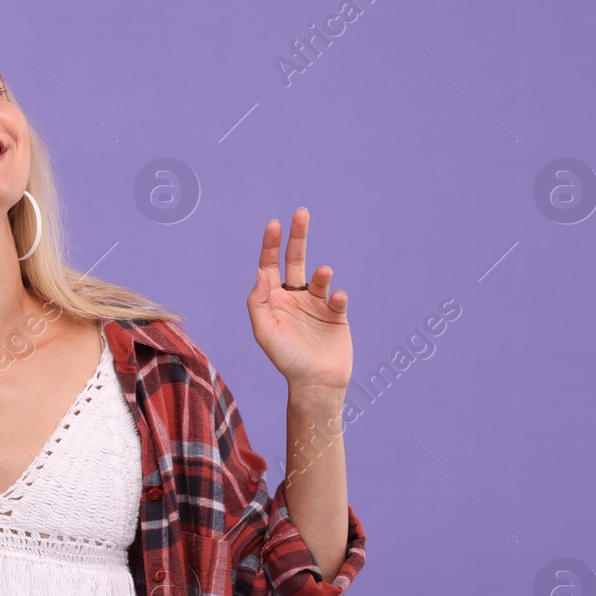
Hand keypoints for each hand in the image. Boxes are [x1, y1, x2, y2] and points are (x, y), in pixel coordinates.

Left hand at [246, 208, 351, 393]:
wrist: (315, 383)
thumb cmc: (286, 360)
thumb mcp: (264, 332)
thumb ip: (258, 302)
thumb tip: (260, 273)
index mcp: (273, 299)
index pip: (270, 266)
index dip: (270, 245)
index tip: (274, 224)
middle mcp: (293, 297)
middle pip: (295, 260)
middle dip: (297, 236)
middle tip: (301, 212)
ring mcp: (315, 304)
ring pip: (318, 278)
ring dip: (321, 273)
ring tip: (324, 274)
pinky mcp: (336, 314)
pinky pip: (336, 297)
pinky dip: (337, 295)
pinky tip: (336, 300)